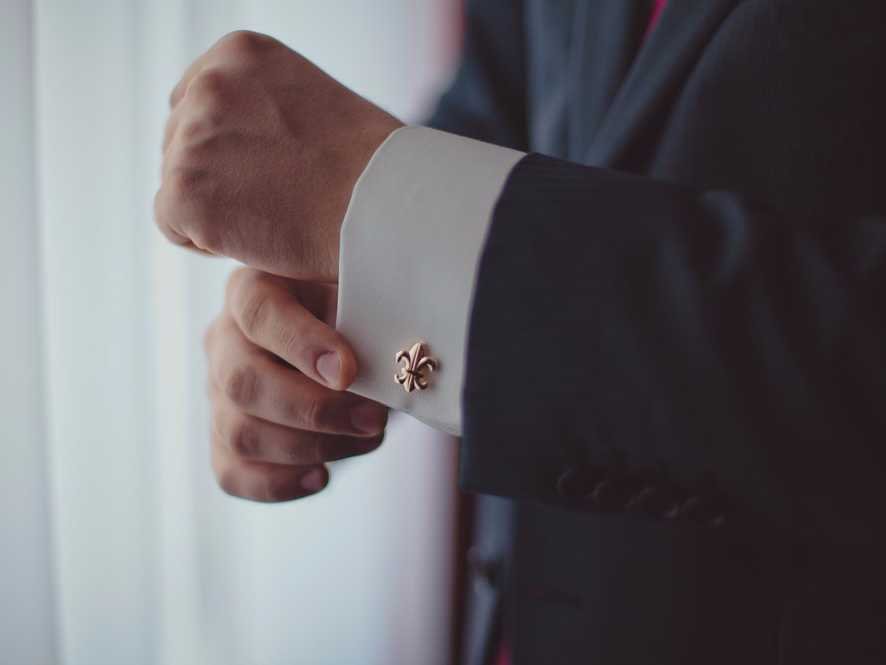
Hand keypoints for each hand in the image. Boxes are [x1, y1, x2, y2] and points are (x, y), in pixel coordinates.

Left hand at [155, 30, 402, 281]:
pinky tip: (258, 237)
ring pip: (177, 186)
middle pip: (178, 144)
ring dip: (216, 209)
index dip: (228, 147)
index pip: (194, 102)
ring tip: (276, 217)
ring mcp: (191, 138)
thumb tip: (232, 139)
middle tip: (277, 200)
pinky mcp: (183, 193)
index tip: (270, 169)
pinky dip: (207, 241)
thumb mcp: (312, 103)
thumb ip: (261, 108)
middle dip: (217, 178)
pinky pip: (172, 225)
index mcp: (239, 53)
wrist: (384, 207)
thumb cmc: (371, 170)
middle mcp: (207, 85)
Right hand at [204, 267, 387, 501]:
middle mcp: (224, 338)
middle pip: (242, 382)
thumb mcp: (362, 294)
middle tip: (374, 419)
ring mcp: (217, 391)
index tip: (349, 372)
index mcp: (253, 287)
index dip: (301, 344)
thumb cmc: (360, 312)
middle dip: (314, 410)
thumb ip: (363, 309)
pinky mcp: (224, 438)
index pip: (258, 312)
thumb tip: (387, 352)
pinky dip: (279, 483)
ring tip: (368, 438)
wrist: (353, 345)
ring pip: (240, 433)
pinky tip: (323, 475)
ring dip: (311, 447)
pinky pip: (232, 473)